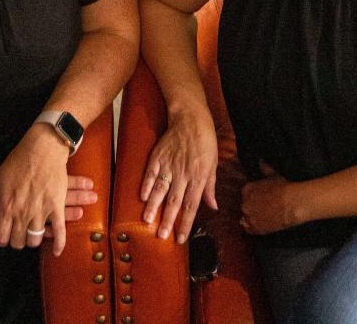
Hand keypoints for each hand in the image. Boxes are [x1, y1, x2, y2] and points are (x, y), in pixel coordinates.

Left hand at [0, 125, 78, 255]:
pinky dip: (58, 244)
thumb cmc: (19, 160)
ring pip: (36, 239)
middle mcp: (23, 212)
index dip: (2, 240)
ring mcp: (41, 210)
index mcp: (7, 207)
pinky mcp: (57, 205)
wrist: (42, 147)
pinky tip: (56, 251)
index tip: (5, 237)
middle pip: (19, 241)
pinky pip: (59, 231)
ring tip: (32, 236)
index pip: (2, 237)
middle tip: (19, 238)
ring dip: (33, 241)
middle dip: (17, 242)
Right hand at [141, 107, 217, 243]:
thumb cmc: (205, 141)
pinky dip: (146, 184)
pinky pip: (151, 172)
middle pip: (174, 201)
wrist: (191, 117)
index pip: (191, 206)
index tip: (180, 238)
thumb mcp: (214, 164)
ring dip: (153, 206)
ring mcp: (169, 164)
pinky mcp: (158, 155)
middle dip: (168, 220)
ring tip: (147, 220)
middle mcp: (183, 174)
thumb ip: (210, 187)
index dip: (185, 224)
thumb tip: (212, 207)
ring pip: (160, 189)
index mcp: (199, 178)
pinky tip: (142, 196)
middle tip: (161, 236)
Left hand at [240, 163, 297, 234]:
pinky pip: (248, 229)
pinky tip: (261, 226)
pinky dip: (253, 228)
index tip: (261, 200)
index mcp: (246, 189)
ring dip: (252, 218)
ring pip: (246, 218)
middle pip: (245, 206)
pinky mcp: (255, 228)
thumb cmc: (283, 187)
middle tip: (264, 209)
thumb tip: (260, 160)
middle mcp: (244, 202)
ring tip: (263, 218)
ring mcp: (249, 216)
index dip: (254, 198)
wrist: (291, 203)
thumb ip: (264, 168)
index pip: (245, 195)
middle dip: (252, 207)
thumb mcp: (273, 175)